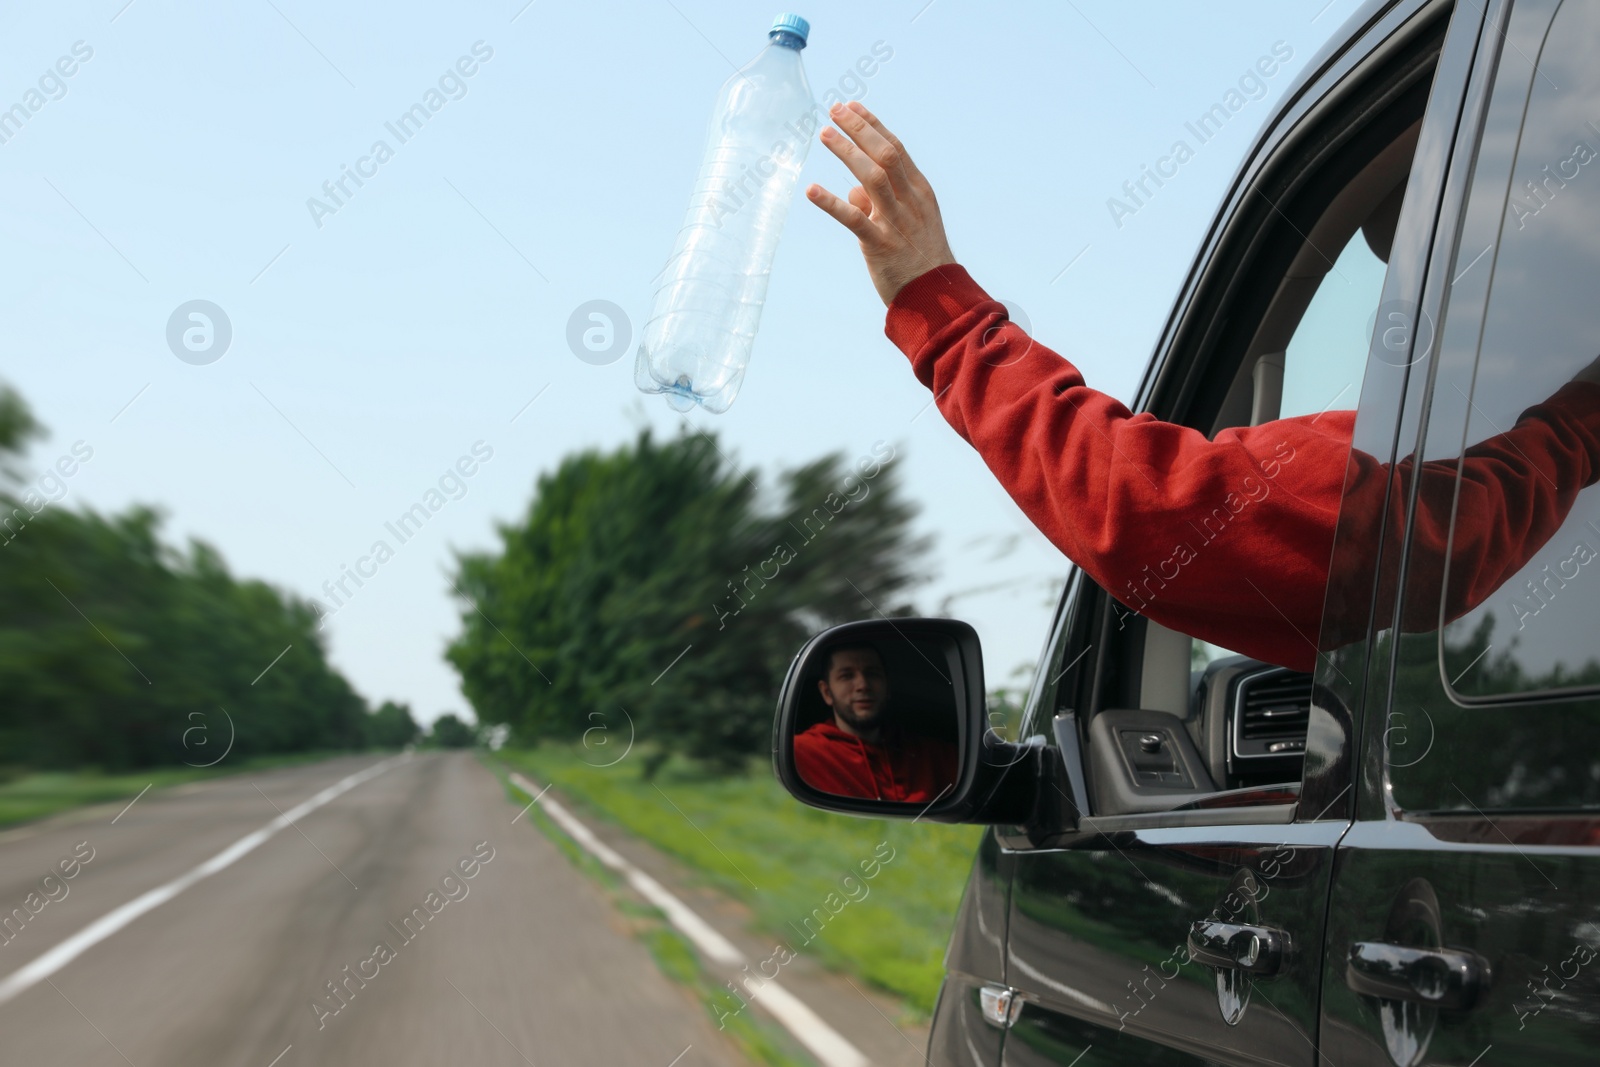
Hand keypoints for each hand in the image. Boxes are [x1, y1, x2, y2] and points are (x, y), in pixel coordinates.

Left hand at [806, 101, 956, 305]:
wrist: (937, 297)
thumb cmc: (919, 258)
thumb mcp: (908, 223)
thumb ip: (880, 204)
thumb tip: (853, 192)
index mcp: (919, 192)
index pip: (895, 148)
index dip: (873, 125)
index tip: (851, 106)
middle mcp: (910, 201)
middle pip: (885, 154)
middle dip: (859, 129)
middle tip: (834, 111)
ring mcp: (896, 222)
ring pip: (873, 178)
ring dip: (848, 152)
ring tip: (825, 135)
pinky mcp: (880, 246)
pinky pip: (854, 220)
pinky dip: (832, 203)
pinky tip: (811, 191)